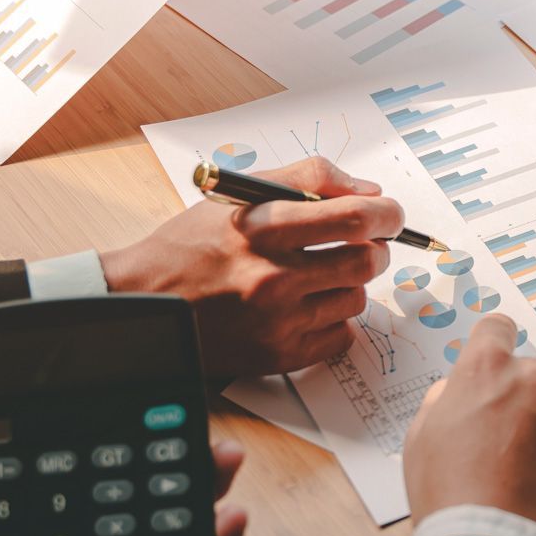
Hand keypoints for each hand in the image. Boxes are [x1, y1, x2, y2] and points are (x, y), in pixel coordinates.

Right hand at [101, 157, 404, 376]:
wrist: (145, 300)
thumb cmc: (192, 244)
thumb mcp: (239, 194)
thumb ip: (308, 180)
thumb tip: (369, 194)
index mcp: (261, 228)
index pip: (352, 217)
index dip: (386, 213)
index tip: (390, 214)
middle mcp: (271, 277)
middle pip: (365, 260)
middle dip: (375, 249)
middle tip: (364, 245)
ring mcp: (276, 321)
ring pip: (356, 299)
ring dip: (351, 284)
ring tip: (321, 276)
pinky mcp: (278, 355)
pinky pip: (341, 336)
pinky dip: (335, 320)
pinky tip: (309, 307)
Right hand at [403, 314, 535, 535]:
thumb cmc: (452, 498)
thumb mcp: (422, 438)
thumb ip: (446, 400)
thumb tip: (461, 393)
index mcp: (488, 369)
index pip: (497, 329)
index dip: (494, 347)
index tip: (498, 364)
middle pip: (534, 376)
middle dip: (524, 401)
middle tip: (508, 446)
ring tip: (531, 476)